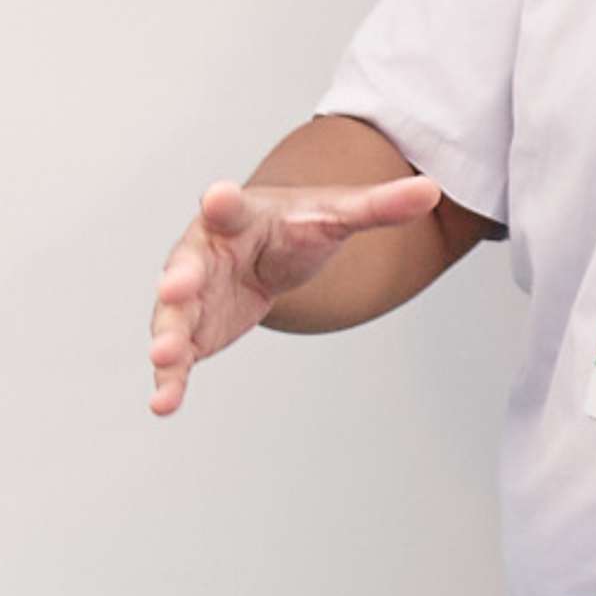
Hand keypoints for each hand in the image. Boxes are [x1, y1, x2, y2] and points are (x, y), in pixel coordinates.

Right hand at [146, 172, 440, 416]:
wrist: (265, 250)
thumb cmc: (295, 226)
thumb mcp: (337, 215)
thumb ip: (378, 206)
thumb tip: (432, 190)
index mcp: (238, 218)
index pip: (229, 207)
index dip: (223, 203)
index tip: (217, 197)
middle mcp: (202, 253)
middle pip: (186, 264)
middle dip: (179, 278)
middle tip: (173, 287)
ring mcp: (191, 296)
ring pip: (173, 316)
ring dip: (166, 337)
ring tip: (163, 360)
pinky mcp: (193, 333)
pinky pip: (177, 359)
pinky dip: (169, 381)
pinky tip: (164, 406)